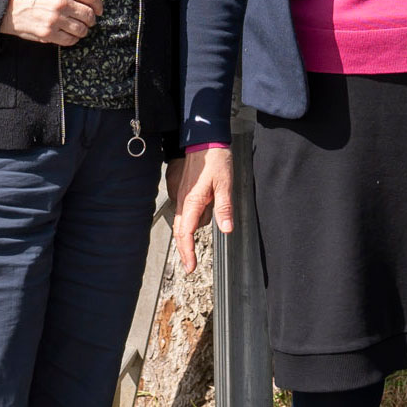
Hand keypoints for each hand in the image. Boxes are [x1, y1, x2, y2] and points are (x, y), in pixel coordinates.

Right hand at [1, 0, 101, 45]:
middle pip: (89, 15)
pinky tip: (70, 35)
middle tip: (89, 21)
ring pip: (82, 29)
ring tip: (79, 28)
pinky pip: (70, 40)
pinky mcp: (48, 33)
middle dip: (91, 20)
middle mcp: (62, 2)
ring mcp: (55, 19)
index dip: (99, 5)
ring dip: (83, 30)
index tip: (99, 10)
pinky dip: (73, 39)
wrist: (10, 5)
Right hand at [170, 146, 234, 271]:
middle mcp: (183, 201)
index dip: (188, 251)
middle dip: (185, 249)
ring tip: (213, 207)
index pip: (186, 232)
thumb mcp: (225, 184)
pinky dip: (192, 217)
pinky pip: (185, 211)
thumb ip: (224, 207)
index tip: (191, 266)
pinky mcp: (183, 191)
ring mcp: (181, 196)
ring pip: (183, 221)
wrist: (204, 140)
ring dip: (193, 228)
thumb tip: (226, 229)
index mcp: (192, 201)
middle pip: (180, 231)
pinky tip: (207, 206)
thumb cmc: (215, 160)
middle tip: (191, 265)